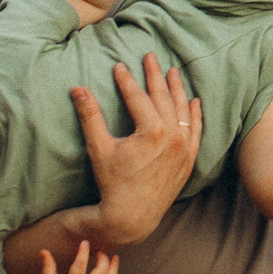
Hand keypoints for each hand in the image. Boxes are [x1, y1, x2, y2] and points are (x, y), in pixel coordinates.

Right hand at [73, 50, 203, 242]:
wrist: (131, 216)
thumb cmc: (112, 182)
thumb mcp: (99, 147)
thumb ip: (90, 116)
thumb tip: (77, 89)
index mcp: (151, 131)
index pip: (138, 97)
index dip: (127, 80)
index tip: (119, 65)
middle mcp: (173, 137)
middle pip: (163, 97)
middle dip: (155, 75)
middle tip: (150, 56)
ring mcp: (184, 148)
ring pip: (182, 110)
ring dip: (177, 89)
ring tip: (172, 72)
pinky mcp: (188, 159)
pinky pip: (196, 131)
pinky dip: (194, 115)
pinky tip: (194, 101)